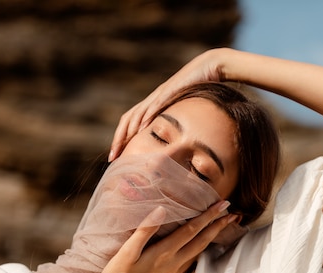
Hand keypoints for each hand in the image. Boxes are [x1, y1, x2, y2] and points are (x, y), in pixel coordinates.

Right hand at [96, 200, 235, 272]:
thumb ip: (145, 230)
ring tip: (223, 228)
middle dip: (219, 226)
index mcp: (164, 253)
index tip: (223, 204)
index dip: (209, 216)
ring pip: (199, 253)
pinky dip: (201, 252)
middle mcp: (174, 264)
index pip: (192, 230)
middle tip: (234, 213)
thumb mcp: (126, 253)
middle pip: (202, 241)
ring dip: (212, 239)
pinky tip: (200, 250)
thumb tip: (162, 209)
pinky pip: (191, 264)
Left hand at [109, 48, 228, 160]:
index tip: (117, 156)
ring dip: (127, 131)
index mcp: (154, 103)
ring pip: (137, 113)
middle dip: (118, 138)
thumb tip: (178, 142)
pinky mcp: (171, 90)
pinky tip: (141, 128)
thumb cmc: (201, 87)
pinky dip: (147, 116)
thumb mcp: (186, 109)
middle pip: (128, 119)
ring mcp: (160, 94)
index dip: (122, 138)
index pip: (132, 122)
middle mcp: (153, 98)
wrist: (210, 66)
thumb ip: (179, 122)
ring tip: (120, 146)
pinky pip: (155, 105)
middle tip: (112, 156)